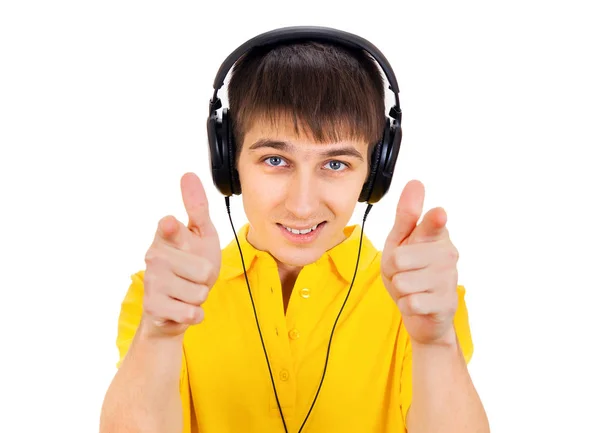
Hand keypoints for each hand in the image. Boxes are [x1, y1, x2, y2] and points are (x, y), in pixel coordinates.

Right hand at [141, 172, 220, 338]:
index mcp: (167, 235)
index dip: (172, 228)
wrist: (175, 305)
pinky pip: (192, 312)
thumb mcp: (201, 234)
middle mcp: (155, 256)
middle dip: (206, 277)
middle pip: (203, 269)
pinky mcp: (153, 307)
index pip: (171, 229)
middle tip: (194, 276)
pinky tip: (182, 308)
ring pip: (199, 292)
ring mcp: (152, 281)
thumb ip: (197, 207)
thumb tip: (188, 174)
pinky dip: (195, 314)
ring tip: (187, 291)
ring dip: (200, 296)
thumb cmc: (191, 264)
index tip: (171, 223)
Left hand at [381, 180, 458, 345]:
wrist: (421, 311)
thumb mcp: (401, 240)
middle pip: (399, 259)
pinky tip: (418, 302)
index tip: (438, 214)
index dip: (433, 221)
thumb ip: (407, 214)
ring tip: (412, 287)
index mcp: (436, 234)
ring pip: (402, 282)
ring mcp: (449, 279)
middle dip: (393, 269)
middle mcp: (447, 254)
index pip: (432, 225)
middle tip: (404, 271)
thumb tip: (415, 183)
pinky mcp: (445, 303)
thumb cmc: (409, 269)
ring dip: (399, 288)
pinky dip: (406, 305)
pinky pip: (410, 302)